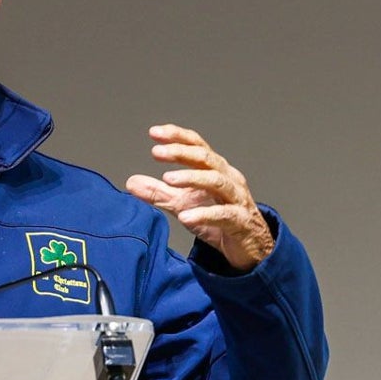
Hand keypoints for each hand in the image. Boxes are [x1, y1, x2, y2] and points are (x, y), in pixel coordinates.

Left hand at [125, 124, 273, 271]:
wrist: (249, 246)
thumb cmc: (219, 219)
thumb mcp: (184, 204)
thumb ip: (159, 193)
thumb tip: (131, 182)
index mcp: (215, 170)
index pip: (197, 145)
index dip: (177, 137)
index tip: (154, 133)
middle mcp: (228, 178)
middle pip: (207, 158)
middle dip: (181, 152)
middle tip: (156, 152)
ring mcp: (237, 199)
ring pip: (217, 181)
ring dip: (192, 177)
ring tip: (167, 179)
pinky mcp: (240, 221)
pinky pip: (223, 214)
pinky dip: (203, 214)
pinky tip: (184, 217)